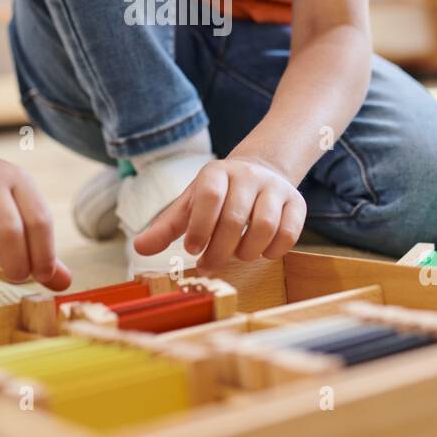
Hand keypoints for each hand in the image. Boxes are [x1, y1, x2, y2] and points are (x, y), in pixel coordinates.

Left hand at [133, 154, 306, 273]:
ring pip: (265, 226)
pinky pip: (289, 232)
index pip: (209, 197)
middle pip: (235, 218)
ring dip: (247, 251)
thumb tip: (140, 248)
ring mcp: (275, 188)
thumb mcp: (189, 205)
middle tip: (210, 264)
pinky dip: (273, 250)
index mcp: (217, 173)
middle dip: (220, 250)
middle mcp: (248, 176)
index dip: (200, 228)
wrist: (258, 172)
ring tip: (236, 255)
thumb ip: (166, 228)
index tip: (193, 249)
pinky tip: (260, 251)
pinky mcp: (297, 203)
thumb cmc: (217, 196)